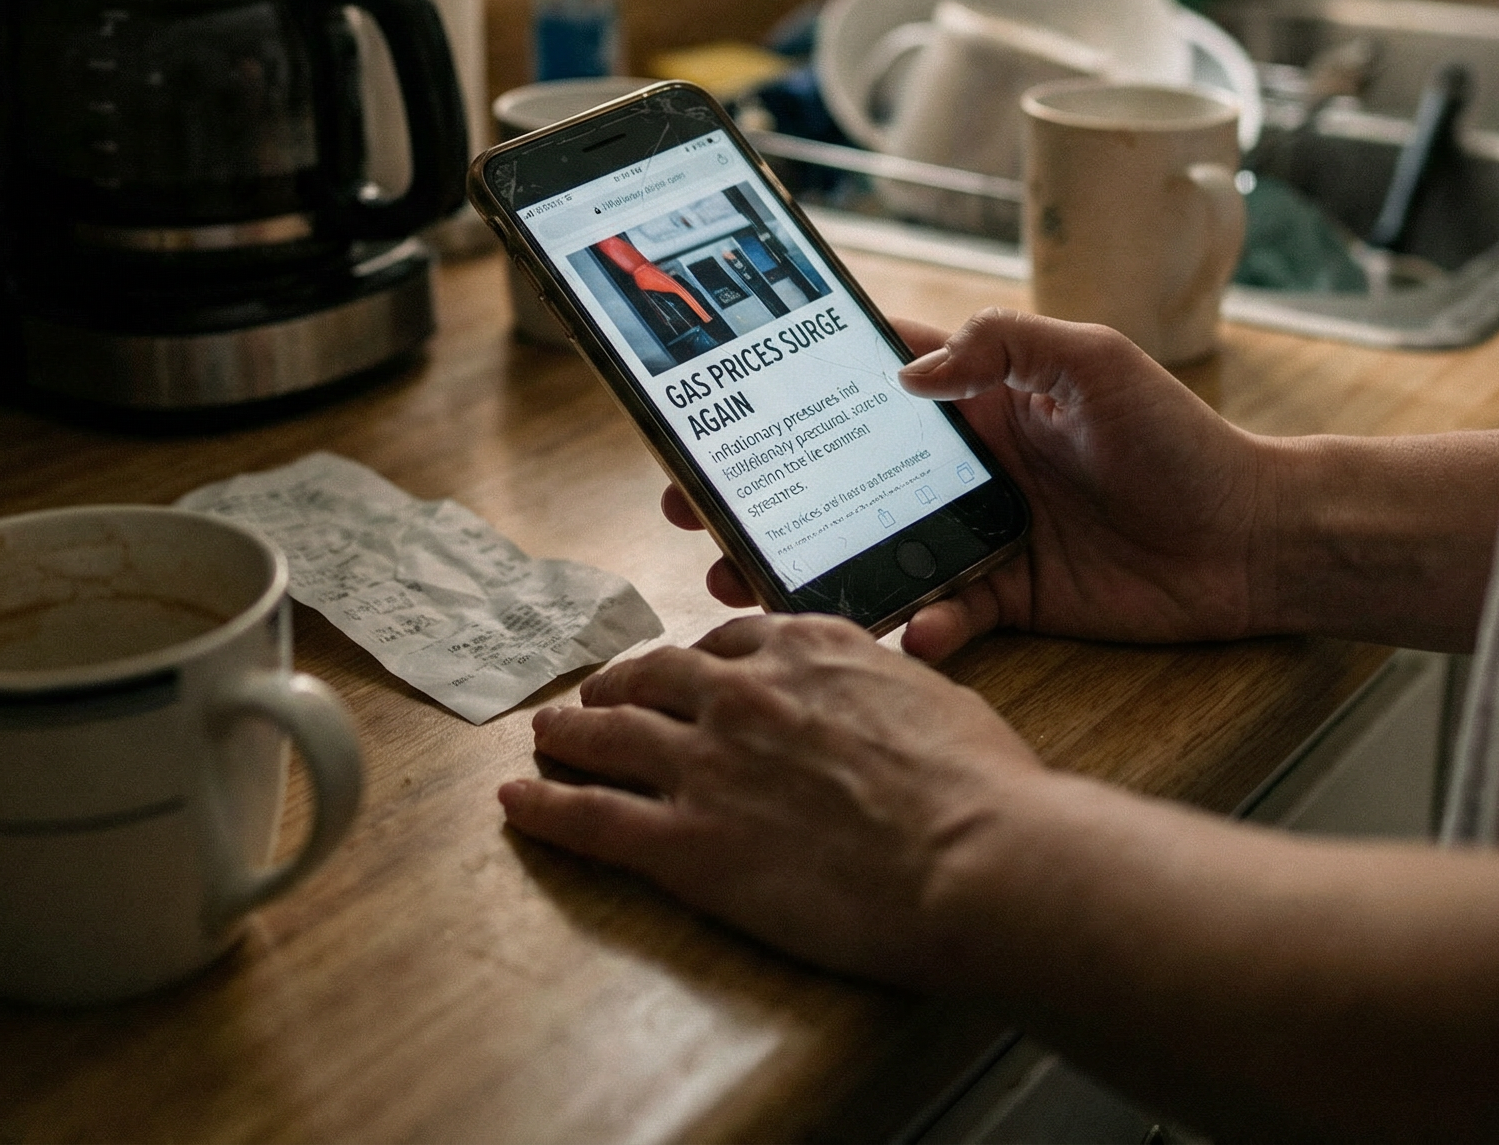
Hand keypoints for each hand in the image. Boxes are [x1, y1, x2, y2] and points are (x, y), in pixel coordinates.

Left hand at [499, 613, 1047, 983]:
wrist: (975, 857)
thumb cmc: (982, 789)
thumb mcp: (935, 698)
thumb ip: (884, 692)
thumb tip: (885, 710)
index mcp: (809, 649)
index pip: (731, 640)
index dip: (697, 658)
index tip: (684, 670)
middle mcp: (744, 692)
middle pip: (655, 677)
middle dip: (620, 685)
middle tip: (599, 696)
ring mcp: (707, 764)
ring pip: (610, 736)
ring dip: (570, 732)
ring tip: (545, 735)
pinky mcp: (686, 843)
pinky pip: (591, 817)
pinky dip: (545, 807)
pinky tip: (516, 803)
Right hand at [668, 309, 1276, 661]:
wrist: (1254, 539)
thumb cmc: (1180, 437)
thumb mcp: (1095, 360)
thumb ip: (1006, 345)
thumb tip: (908, 371)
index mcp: (982, 397)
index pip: (875, 378)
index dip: (801, 384)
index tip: (728, 394)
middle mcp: (969, 465)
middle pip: (847, 474)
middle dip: (772, 489)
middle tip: (698, 507)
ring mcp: (984, 534)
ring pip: (874, 551)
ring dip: (813, 566)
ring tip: (750, 585)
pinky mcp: (1009, 599)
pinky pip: (942, 615)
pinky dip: (920, 628)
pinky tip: (910, 633)